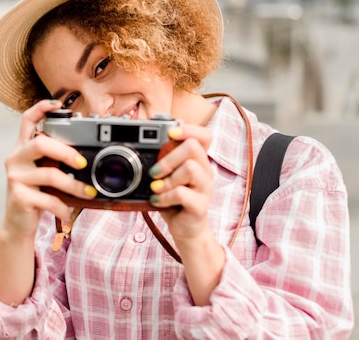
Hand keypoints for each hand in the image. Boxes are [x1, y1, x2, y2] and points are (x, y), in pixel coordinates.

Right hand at [1, 99, 95, 238]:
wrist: (18, 224)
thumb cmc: (36, 195)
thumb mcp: (44, 173)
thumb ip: (55, 161)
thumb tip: (86, 158)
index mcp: (23, 149)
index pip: (27, 120)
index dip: (41, 108)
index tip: (57, 105)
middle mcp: (16, 159)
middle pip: (40, 143)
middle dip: (66, 151)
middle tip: (82, 163)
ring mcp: (16, 177)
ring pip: (49, 174)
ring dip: (74, 185)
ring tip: (88, 193)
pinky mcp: (19, 196)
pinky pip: (48, 198)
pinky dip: (63, 206)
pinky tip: (67, 211)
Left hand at [148, 124, 213, 243]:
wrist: (186, 230)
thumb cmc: (174, 199)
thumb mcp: (167, 175)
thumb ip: (163, 156)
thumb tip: (152, 134)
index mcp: (198, 160)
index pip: (204, 135)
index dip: (189, 129)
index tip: (170, 133)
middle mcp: (205, 171)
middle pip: (193, 147)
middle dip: (169, 157)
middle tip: (155, 172)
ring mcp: (205, 188)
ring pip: (190, 168)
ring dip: (167, 178)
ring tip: (157, 188)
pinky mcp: (200, 206)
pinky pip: (182, 193)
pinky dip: (165, 196)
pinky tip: (157, 201)